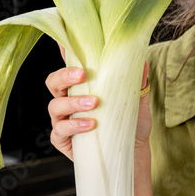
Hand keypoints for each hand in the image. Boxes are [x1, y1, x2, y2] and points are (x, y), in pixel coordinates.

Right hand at [46, 44, 150, 160]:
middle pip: (53, 82)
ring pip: (54, 105)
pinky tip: (90, 125)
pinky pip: (59, 130)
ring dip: (73, 102)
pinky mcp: (63, 140)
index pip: (70, 65)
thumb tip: (142, 61)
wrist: (134, 154)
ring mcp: (63, 120)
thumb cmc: (132, 124)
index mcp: (83, 86)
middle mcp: (68, 100)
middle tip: (82, 74)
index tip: (65, 42)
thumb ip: (138, 82)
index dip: (64, 51)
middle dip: (64, 76)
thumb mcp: (138, 102)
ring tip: (94, 103)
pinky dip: (73, 126)